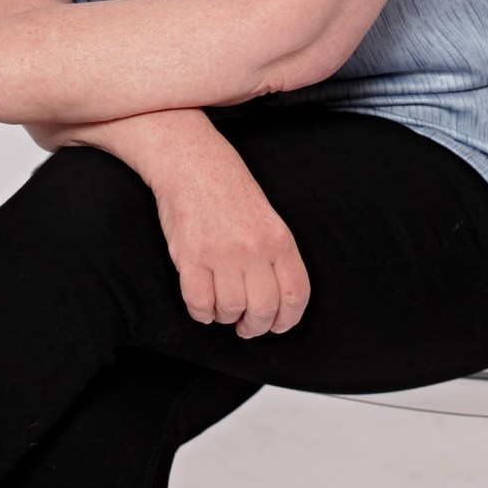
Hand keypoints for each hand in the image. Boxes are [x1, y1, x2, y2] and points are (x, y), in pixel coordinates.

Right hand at [153, 147, 310, 337]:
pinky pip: (199, 304)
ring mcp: (222, 253)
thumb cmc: (227, 187)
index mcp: (279, 239)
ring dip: (224, 316)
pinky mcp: (190, 256)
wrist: (190, 161)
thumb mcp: (267, 216)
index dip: (287, 319)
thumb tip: (275, 299)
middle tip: (246, 325)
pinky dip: (201, 312)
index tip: (277, 325)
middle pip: (264, 310)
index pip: (296, 294)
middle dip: (255, 326)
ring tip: (220, 304)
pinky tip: (202, 302)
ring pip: (230, 310)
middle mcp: (254, 248)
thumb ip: (274, 255)